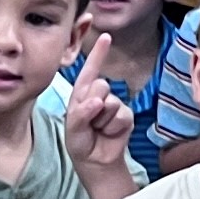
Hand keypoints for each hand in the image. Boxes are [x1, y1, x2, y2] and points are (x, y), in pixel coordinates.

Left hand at [56, 31, 135, 180]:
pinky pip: (121, 116)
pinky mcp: (126, 117)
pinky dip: (112, 127)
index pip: (90, 71)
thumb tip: (98, 102)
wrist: (96, 162)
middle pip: (101, 85)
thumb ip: (81, 114)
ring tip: (98, 130)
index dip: (98, 54)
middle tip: (89, 122)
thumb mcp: (73, 128)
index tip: (106, 36)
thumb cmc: (80, 142)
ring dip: (102, 120)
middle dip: (93, 105)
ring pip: (111, 102)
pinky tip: (108, 133)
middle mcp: (98, 96)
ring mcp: (114, 105)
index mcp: (82, 94)